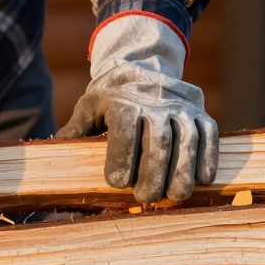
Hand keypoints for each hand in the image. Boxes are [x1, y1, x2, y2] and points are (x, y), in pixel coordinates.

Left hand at [58, 14, 217, 202]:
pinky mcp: (201, 113)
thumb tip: (54, 150)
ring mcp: (181, 108)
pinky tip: (202, 181)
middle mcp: (155, 103)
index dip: (121, 156)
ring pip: (187, 140)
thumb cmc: (110, 97)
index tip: (116, 182)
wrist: (144, 66)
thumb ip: (76, 130)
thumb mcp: (89, 107)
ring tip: (175, 196)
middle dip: (153, 173)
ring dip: (182, 171)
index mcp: (123, 102)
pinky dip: (208, 158)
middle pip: (158, 140)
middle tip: (146, 197)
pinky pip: (209, 136)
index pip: (124, 129)